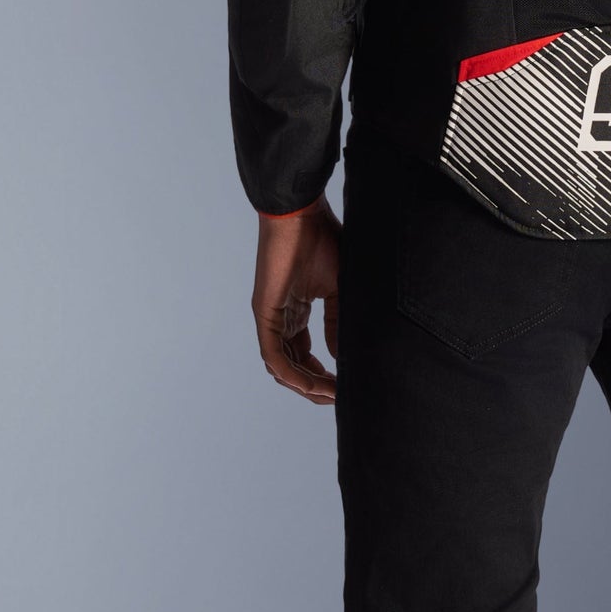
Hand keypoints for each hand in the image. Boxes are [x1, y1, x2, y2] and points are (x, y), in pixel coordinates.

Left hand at [251, 197, 340, 404]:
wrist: (302, 213)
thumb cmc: (323, 239)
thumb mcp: (339, 290)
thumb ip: (337, 323)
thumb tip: (341, 357)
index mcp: (298, 310)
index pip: (305, 354)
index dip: (323, 375)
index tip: (345, 386)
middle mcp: (282, 317)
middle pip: (293, 366)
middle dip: (315, 386)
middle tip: (338, 398)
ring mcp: (272, 316)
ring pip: (282, 366)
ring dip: (305, 385)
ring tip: (330, 395)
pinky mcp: (265, 313)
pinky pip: (273, 354)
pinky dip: (290, 374)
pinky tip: (311, 385)